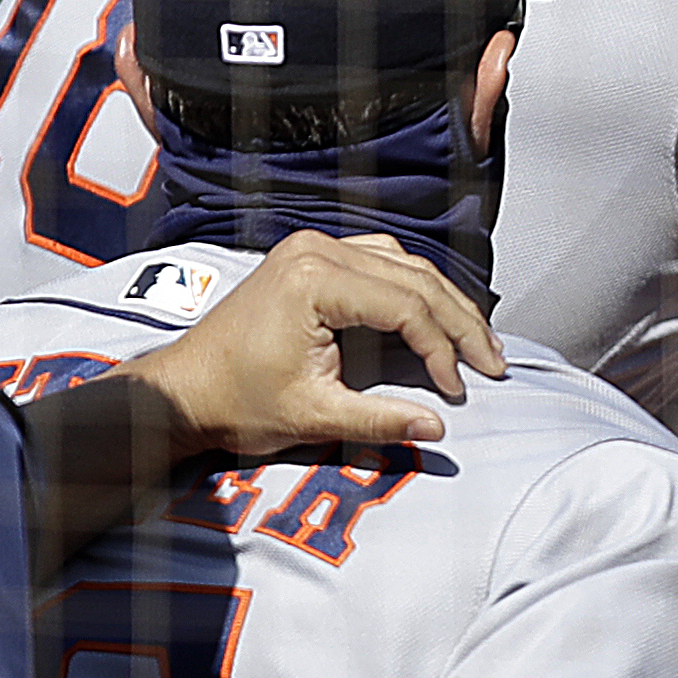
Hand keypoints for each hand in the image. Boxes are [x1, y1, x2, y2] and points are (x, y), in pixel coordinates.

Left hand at [127, 231, 504, 458]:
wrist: (184, 391)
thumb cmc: (235, 401)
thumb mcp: (314, 416)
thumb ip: (380, 420)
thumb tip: (438, 428)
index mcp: (313, 281)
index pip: (407, 306)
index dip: (443, 349)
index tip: (458, 388)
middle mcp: (316, 252)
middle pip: (416, 279)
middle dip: (460, 324)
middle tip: (493, 362)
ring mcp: (312, 250)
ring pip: (406, 266)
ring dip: (445, 303)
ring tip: (477, 342)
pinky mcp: (311, 259)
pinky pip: (383, 262)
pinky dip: (415, 290)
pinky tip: (437, 318)